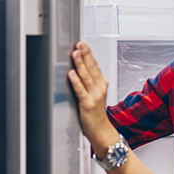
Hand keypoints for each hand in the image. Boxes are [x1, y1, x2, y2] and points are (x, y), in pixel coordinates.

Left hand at [68, 40, 119, 154]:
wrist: (101, 130)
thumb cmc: (96, 113)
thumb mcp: (96, 94)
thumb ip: (90, 81)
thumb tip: (81, 68)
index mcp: (102, 84)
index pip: (95, 65)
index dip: (89, 53)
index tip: (83, 43)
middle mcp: (99, 88)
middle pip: (91, 68)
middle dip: (85, 54)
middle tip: (80, 43)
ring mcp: (94, 95)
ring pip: (86, 76)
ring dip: (80, 64)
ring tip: (75, 53)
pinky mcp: (87, 103)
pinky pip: (80, 90)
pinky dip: (76, 81)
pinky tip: (71, 73)